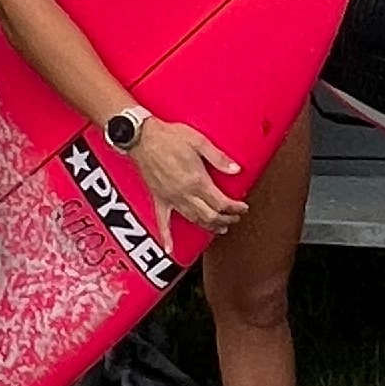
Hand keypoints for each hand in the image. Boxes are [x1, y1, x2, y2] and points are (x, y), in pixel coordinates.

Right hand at [136, 117, 247, 234]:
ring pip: (193, 220)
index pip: (222, 203)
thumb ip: (219, 158)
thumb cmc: (170, 137)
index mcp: (197, 181)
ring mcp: (171, 199)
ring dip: (208, 227)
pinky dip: (166, 237)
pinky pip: (162, 222)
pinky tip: (169, 248)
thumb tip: (237, 170)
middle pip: (210, 216)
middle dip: (226, 219)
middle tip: (235, 218)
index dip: (235, 208)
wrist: (142, 137)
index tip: (243, 207)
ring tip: (219, 228)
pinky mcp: (158, 199)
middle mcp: (185, 194)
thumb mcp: (200, 141)